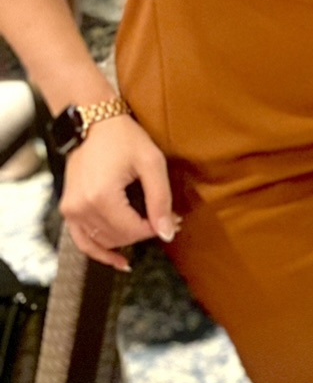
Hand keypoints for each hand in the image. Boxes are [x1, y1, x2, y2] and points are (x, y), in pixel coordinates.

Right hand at [59, 115, 179, 270]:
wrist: (93, 121)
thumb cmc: (124, 138)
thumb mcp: (151, 163)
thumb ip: (160, 199)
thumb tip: (167, 232)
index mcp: (101, 197)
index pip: (133, 231)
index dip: (155, 228)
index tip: (173, 219)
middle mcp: (81, 208)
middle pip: (119, 238)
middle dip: (144, 232)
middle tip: (167, 221)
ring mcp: (71, 210)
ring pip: (103, 241)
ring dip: (127, 240)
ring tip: (148, 230)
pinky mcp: (68, 209)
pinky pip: (83, 241)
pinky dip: (100, 252)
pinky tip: (118, 260)